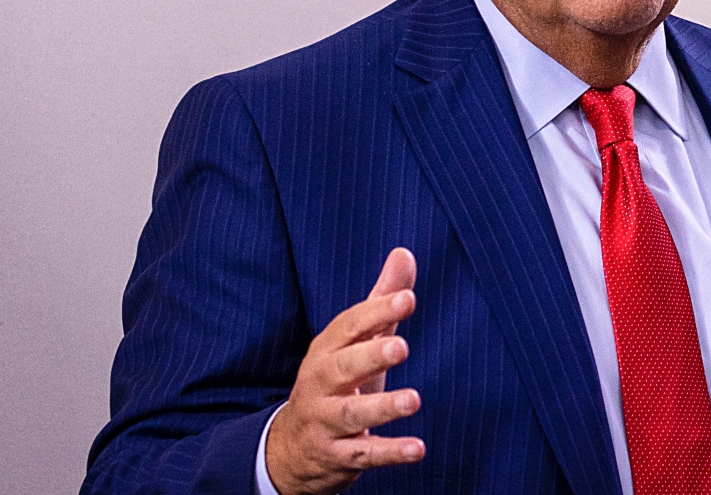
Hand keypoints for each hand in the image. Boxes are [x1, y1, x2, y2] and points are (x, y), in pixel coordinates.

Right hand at [266, 248, 425, 494]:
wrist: (293, 449)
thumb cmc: (336, 383)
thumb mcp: (354, 344)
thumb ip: (380, 302)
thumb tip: (404, 253)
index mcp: (326, 350)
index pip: (349, 326)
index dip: (377, 312)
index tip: (408, 298)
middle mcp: (320, 384)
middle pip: (343, 368)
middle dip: (371, 356)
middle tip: (401, 347)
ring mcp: (325, 422)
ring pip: (352, 414)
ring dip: (383, 407)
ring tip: (414, 400)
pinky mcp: (337, 456)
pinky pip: (363, 455)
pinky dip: (390, 452)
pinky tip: (417, 448)